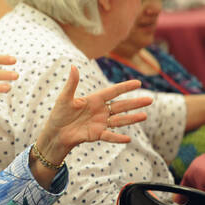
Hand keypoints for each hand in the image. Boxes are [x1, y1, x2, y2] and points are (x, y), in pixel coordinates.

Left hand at [36, 65, 152, 164]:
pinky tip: (128, 138)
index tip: (138, 82)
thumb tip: (73, 66)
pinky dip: (117, 138)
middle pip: (120, 106)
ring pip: (119, 120)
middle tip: (150, 100)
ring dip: (131, 119)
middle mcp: (100, 111)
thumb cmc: (59, 114)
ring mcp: (100, 123)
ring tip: (144, 116)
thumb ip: (72, 84)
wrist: (55, 132)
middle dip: (135, 103)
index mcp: (94, 100)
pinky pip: (109, 136)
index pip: (112, 92)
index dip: (125, 87)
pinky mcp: (96, 135)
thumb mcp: (64, 98)